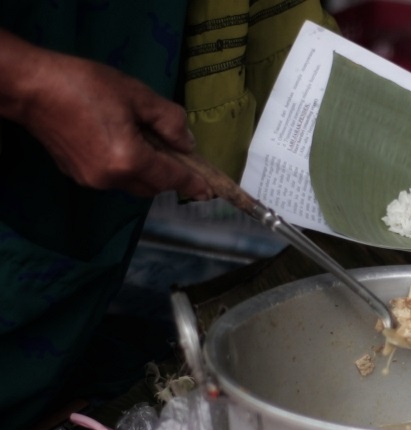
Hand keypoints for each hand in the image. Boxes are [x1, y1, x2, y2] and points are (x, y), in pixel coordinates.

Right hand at [0, 31, 210, 198]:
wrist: (30, 87)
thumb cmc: (84, 85)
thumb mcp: (138, 96)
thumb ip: (170, 122)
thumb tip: (187, 143)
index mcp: (129, 160)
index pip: (171, 178)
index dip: (192, 184)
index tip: (208, 192)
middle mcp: (110, 178)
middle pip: (153, 186)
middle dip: (170, 175)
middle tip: (180, 157)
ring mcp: (91, 180)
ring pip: (133, 184)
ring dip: (147, 171)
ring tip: (149, 143)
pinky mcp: (76, 174)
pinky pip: (113, 178)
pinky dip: (126, 168)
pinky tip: (123, 143)